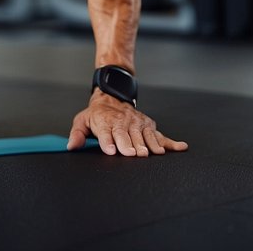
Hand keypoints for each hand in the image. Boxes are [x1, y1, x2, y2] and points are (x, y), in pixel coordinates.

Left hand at [67, 90, 188, 156]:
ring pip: (144, 136)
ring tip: (153, 153)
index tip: (112, 150)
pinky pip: (161, 136)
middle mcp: (122, 123)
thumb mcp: (82, 120)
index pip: (106, 133)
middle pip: (126, 136)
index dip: (109, 142)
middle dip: (130, 145)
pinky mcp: (149, 126)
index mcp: (105, 122)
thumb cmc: (97, 115)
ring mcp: (137, 124)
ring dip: (149, 145)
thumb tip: (71, 146)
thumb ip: (77, 134)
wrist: (111, 97)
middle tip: (134, 153)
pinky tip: (181, 147)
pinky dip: (172, 143)